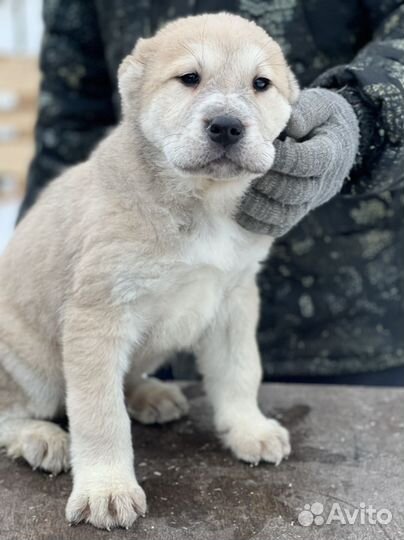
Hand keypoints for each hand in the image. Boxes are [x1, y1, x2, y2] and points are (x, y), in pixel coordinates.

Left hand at [236, 88, 359, 236]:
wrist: (337, 143)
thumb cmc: (321, 119)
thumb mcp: (320, 106)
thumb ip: (306, 113)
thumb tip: (291, 124)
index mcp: (332, 154)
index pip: (308, 162)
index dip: (284, 159)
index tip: (262, 150)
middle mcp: (324, 183)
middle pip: (295, 191)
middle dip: (267, 183)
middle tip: (243, 173)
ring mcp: (311, 202)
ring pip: (285, 213)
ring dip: (259, 205)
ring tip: (236, 192)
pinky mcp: (298, 213)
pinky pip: (278, 226)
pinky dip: (258, 221)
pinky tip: (240, 209)